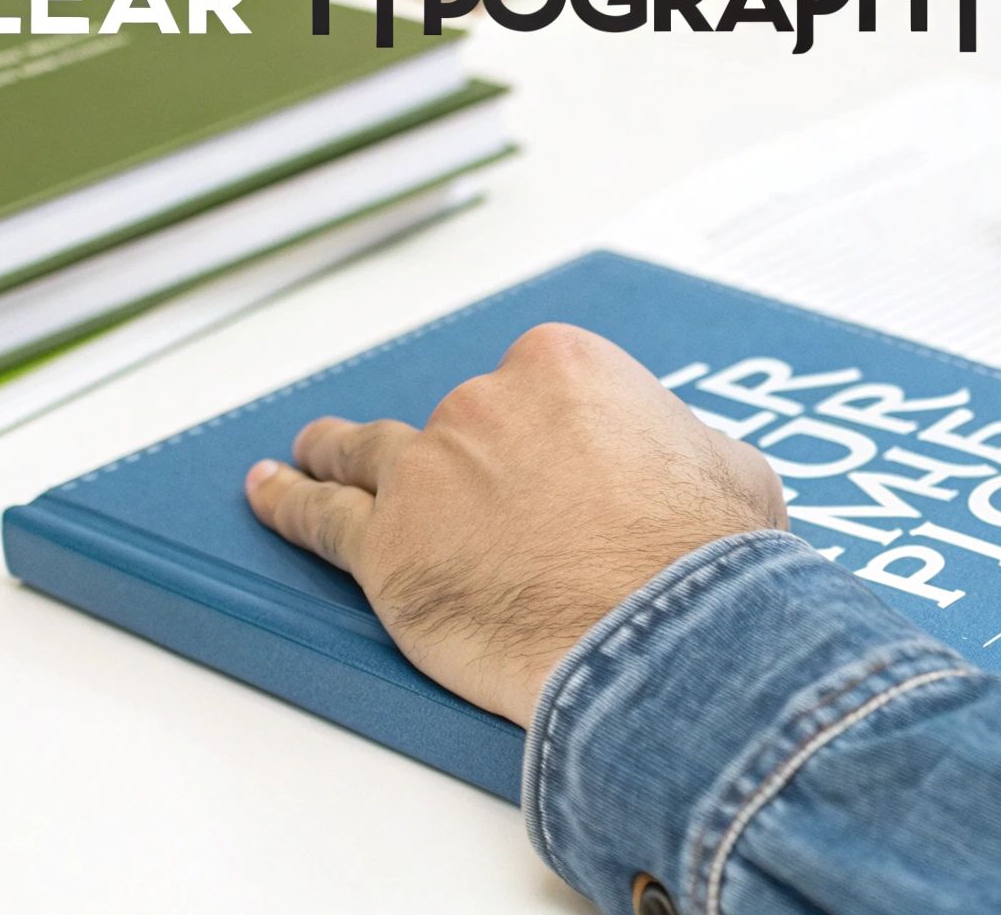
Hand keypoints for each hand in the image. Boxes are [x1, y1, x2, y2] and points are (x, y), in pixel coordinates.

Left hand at [242, 323, 786, 727]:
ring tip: (313, 454)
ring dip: (339, 454)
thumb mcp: (731, 469)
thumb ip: (683, 449)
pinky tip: (268, 492)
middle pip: (457, 425)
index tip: (548, 465)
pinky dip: (288, 502)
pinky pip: (320, 517)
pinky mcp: (385, 548)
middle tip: (473, 500)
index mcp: (563, 367)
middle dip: (464, 461)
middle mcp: (484, 404)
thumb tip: (676, 465)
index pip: (530, 386)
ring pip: (366, 453)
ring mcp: (426, 473)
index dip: (541, 434)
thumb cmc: (706, 557)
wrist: (665, 632)